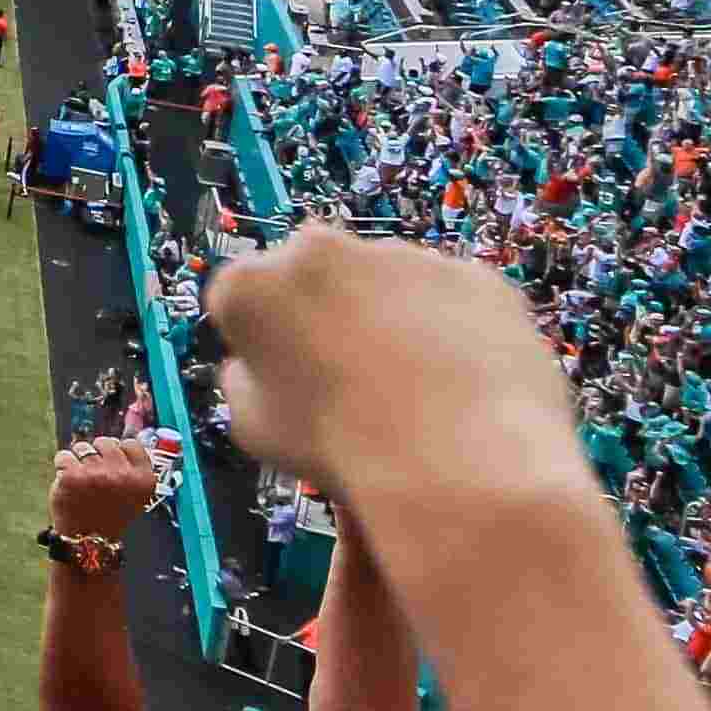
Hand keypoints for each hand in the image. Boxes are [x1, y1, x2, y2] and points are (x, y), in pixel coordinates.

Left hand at [52, 433, 175, 540]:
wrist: (89, 540)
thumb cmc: (109, 513)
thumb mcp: (134, 493)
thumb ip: (132, 465)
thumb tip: (124, 433)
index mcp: (143, 478)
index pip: (130, 444)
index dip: (118, 453)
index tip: (113, 466)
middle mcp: (121, 474)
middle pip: (105, 442)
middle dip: (97, 455)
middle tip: (95, 478)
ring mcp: (96, 474)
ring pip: (82, 447)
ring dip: (79, 460)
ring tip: (83, 483)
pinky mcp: (71, 476)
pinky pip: (63, 456)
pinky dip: (62, 466)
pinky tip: (69, 483)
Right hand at [205, 223, 590, 518]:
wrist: (461, 459)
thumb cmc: (344, 446)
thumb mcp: (252, 428)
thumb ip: (246, 381)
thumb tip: (262, 370)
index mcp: (252, 286)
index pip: (240, 297)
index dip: (260, 338)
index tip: (283, 370)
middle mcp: (321, 251)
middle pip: (315, 276)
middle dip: (325, 313)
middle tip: (347, 376)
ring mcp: (402, 256)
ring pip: (385, 283)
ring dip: (388, 319)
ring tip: (412, 388)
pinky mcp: (470, 273)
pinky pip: (448, 298)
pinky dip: (448, 329)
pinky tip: (455, 382)